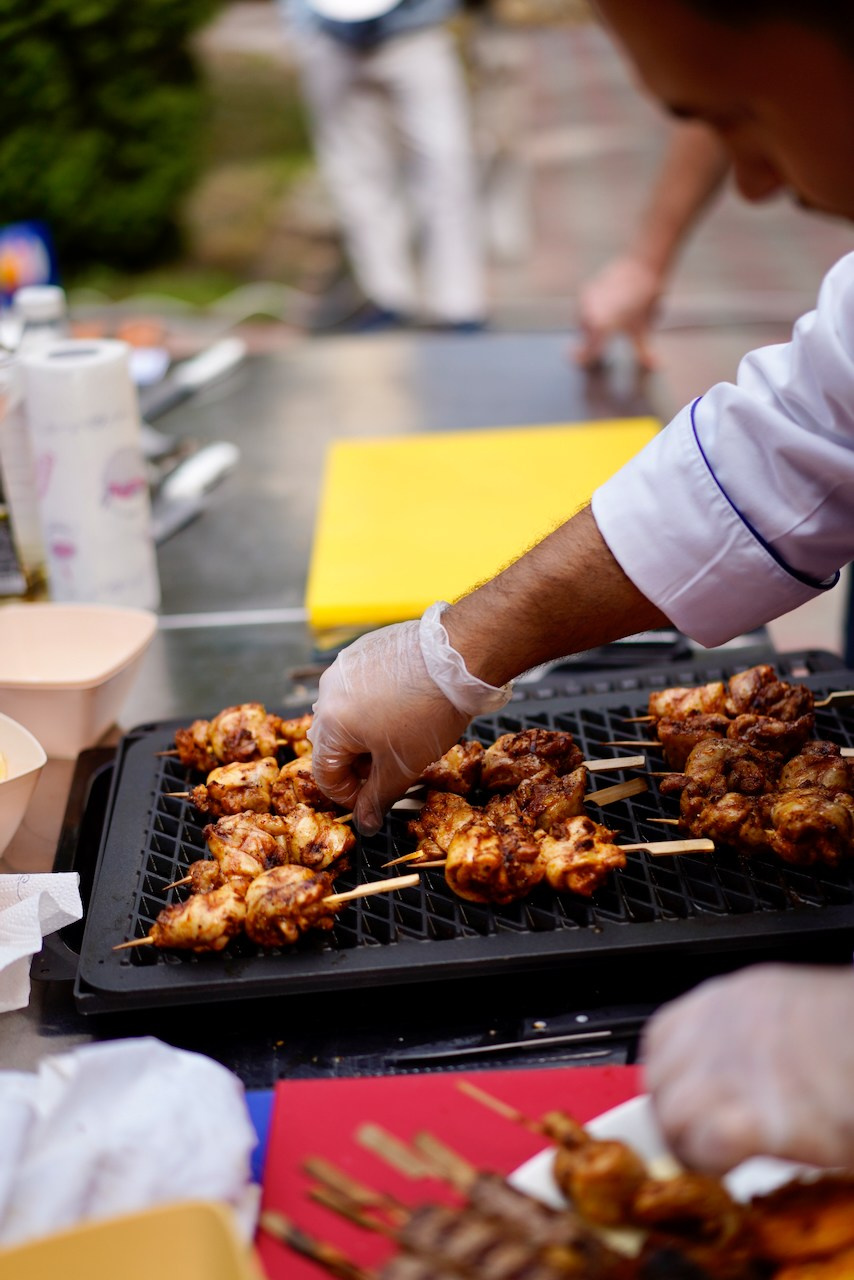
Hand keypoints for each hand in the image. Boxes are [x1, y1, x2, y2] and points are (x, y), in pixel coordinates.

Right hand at [308, 605, 509, 834]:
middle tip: (390, 770)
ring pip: (345, 713)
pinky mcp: (363, 650)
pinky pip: (359, 687)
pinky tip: (403, 707)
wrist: (457, 656)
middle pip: (332, 743)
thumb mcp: (403, 766)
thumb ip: (378, 798)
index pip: (324, 774)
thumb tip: (365, 824)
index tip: (374, 799)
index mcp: (330, 723)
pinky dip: (373, 704)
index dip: (349, 796)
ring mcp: (344, 666)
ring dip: (366, 734)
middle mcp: (328, 691)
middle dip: (358, 764)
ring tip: (400, 737)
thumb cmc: (428, 712)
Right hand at [573, 255, 662, 369]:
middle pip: (585, 340)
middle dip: (591, 345)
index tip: (589, 364)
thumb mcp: (643, 329)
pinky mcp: (585, 291)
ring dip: (590, 330)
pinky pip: (583, 310)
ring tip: (608, 327)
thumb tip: (655, 366)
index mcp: (601, 329)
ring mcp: (585, 302)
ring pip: (583, 325)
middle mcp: (588, 316)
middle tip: (602, 349)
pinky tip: (607, 311)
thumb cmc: (642, 300)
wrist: (641, 268)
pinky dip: (591, 315)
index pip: (586, 354)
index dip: (586, 361)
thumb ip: (644, 352)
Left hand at [643, 963, 853, 1173]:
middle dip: (674, 1114)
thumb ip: (749, 1033)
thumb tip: (738, 1068)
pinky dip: (714, 1162)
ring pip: (672, 1116)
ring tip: (722, 1157)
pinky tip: (739, 1163)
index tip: (681, 1098)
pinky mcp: (748, 1119)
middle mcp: (717, 1029)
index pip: (663, 1040)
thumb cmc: (850, 1029)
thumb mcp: (785, 1008)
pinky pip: (702, 1147)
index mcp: (729, 1000)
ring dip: (690, 1144)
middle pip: (659, 1081)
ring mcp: (726, 1070)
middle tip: (699, 1138)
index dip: (670, 1077)